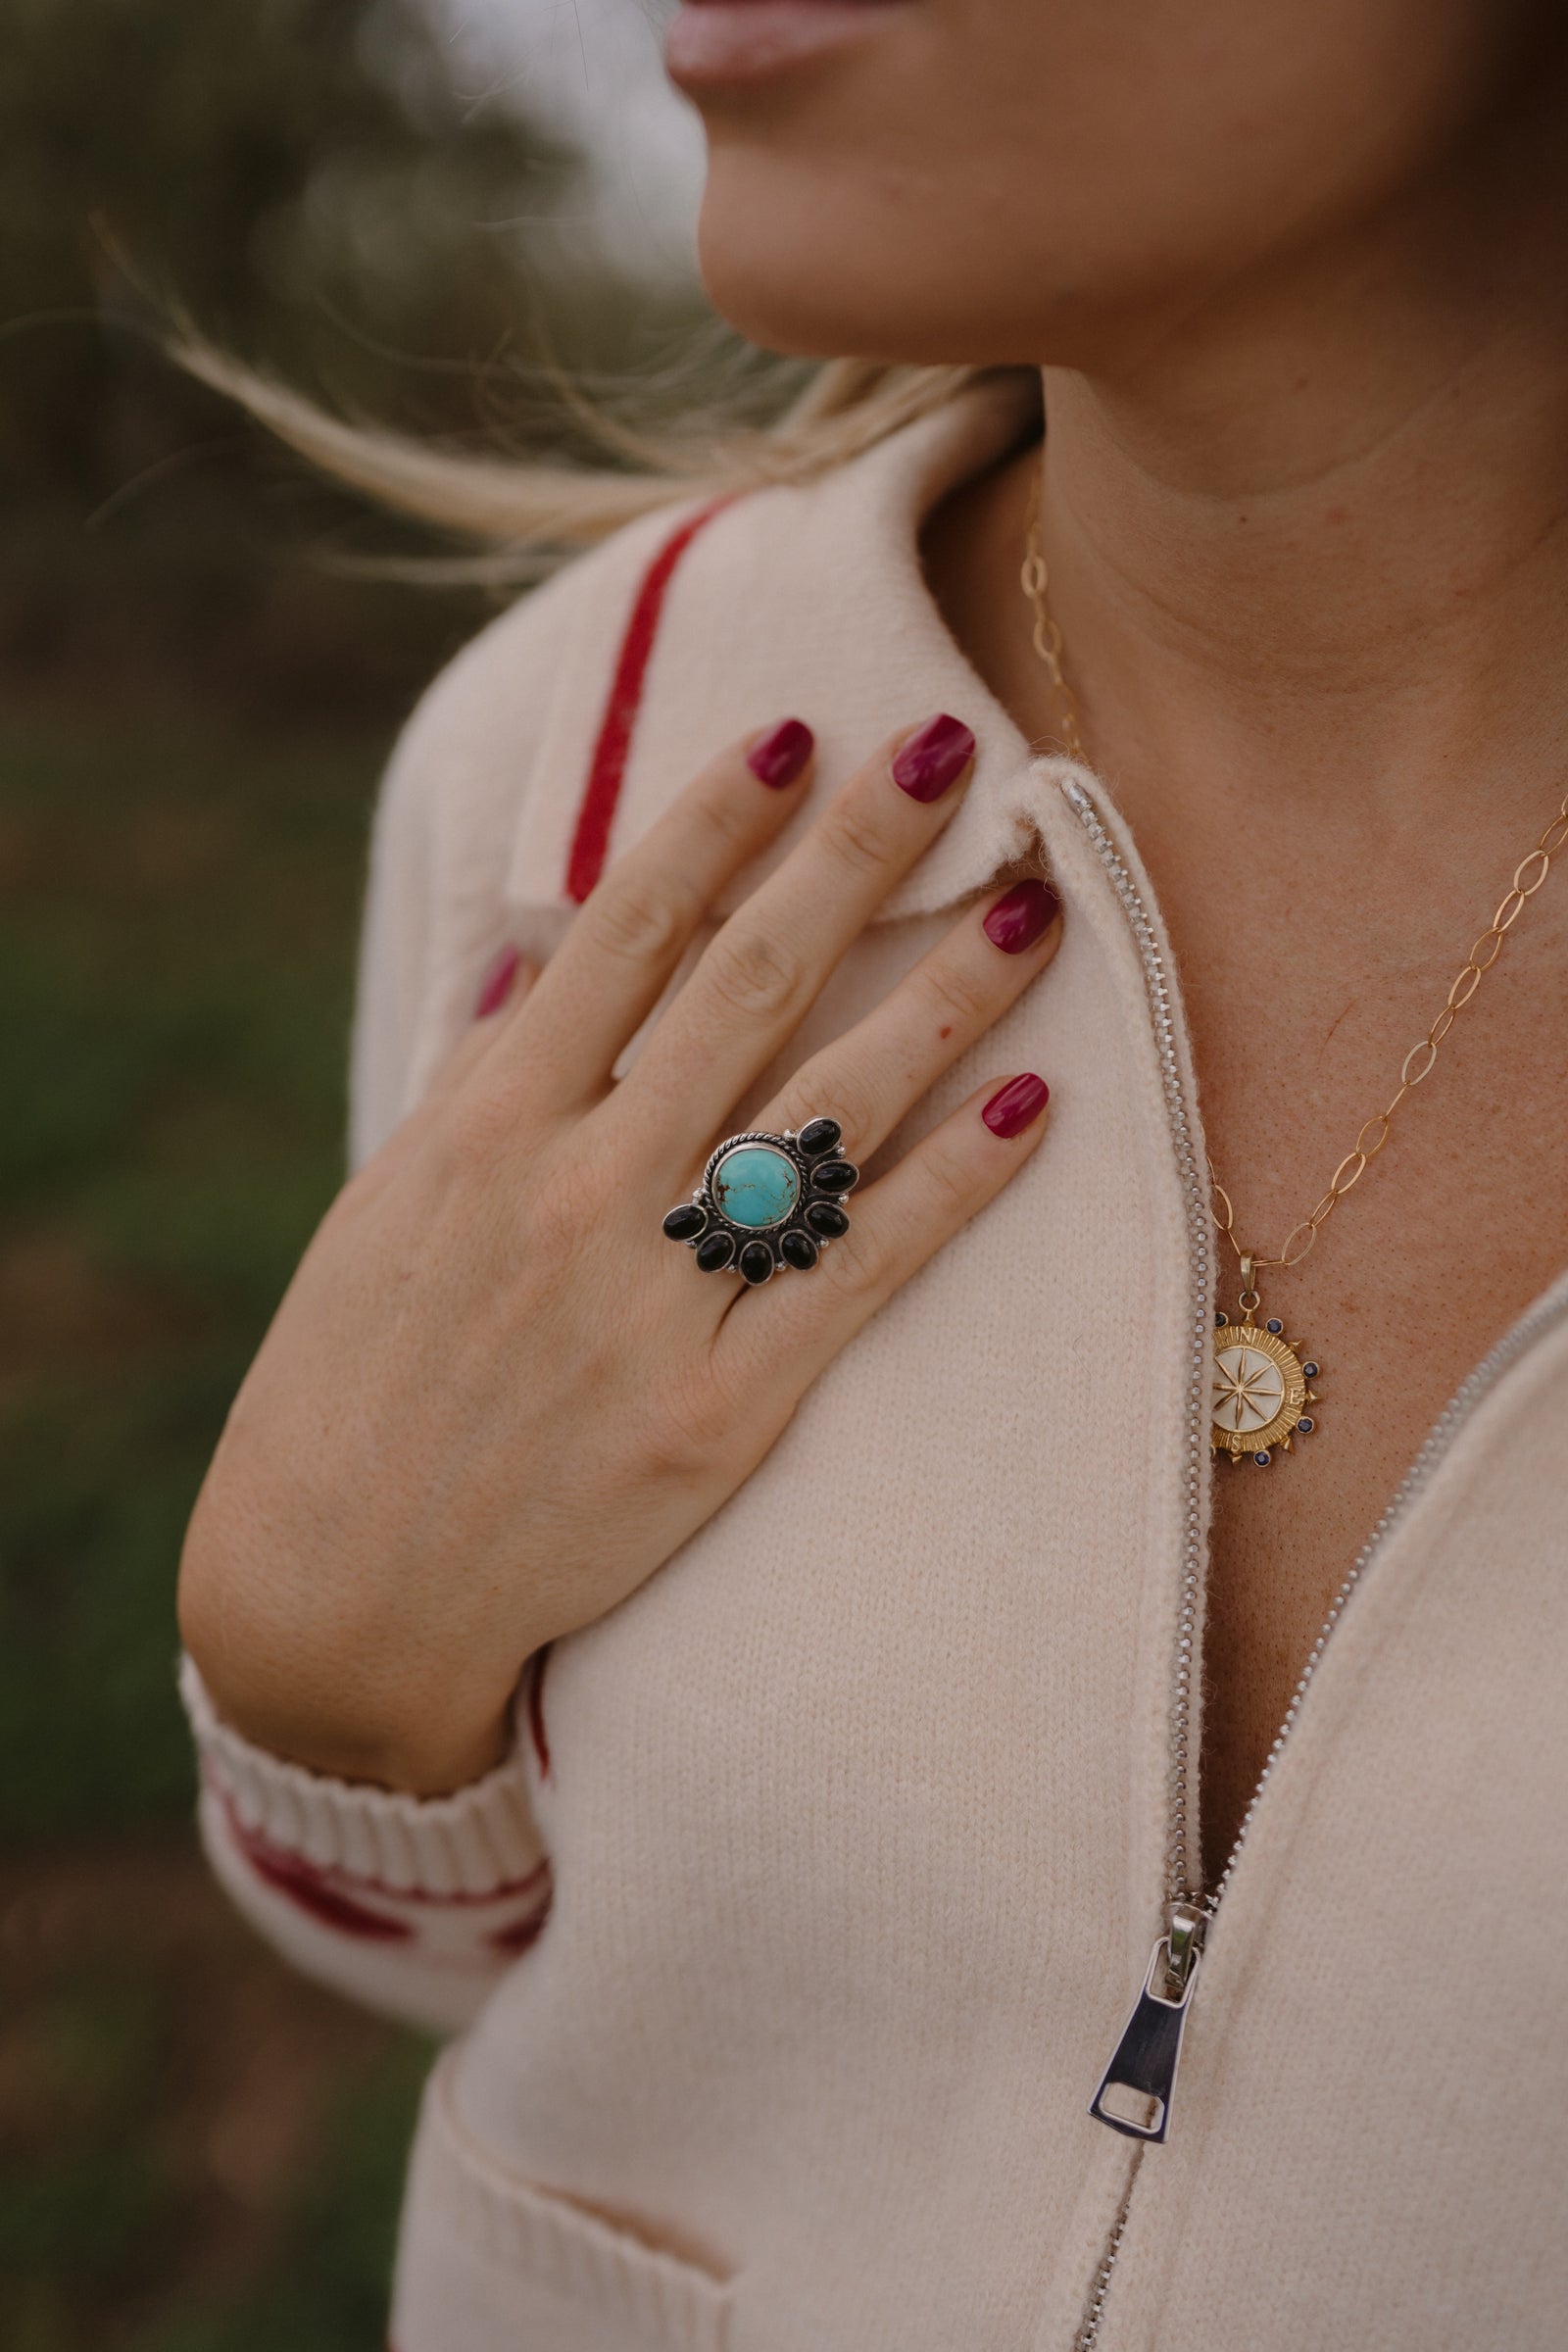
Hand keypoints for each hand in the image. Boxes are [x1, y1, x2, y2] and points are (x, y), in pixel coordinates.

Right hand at [178, 713, 1060, 1791]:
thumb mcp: (386, 1206)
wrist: (339, 1594)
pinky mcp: (719, 1414)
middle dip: (854, 858)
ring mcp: (655, 1304)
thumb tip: (547, 945)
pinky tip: (1026, 1111)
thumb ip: (479, 1072)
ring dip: (941, 1002)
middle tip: (949, 748)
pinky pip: (857, 1279)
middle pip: (746, 987)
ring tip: (1036, 911)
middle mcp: (578, 1191)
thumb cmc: (355, 1383)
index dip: (720, 818)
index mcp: (487, 1124)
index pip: (626, 929)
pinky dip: (948, 1190)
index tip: (803, 730)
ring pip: (824, 1116)